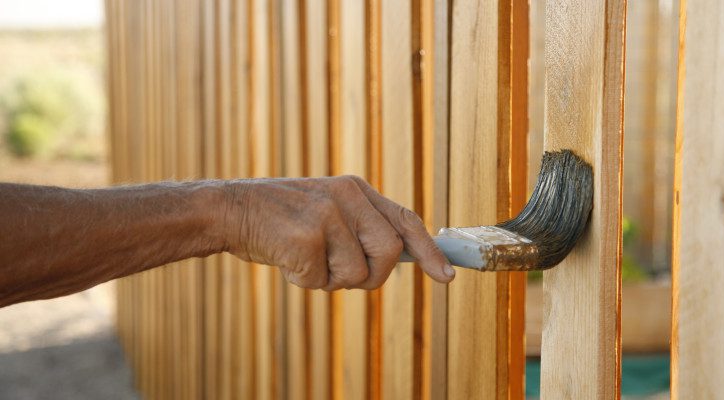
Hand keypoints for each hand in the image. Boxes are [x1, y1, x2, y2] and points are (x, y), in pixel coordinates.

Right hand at [218, 176, 454, 289]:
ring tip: (304, 258)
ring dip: (331, 280)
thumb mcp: (327, 210)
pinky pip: (320, 282)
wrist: (230, 209)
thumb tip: (399, 256)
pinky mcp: (306, 236)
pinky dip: (302, 282)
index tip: (446, 278)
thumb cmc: (280, 219)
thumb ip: (361, 228)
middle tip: (339, 273)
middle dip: (371, 276)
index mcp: (356, 189)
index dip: (428, 251)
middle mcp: (347, 196)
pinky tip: (285, 259)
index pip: (405, 220)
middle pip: (390, 253)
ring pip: (357, 275)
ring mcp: (327, 214)